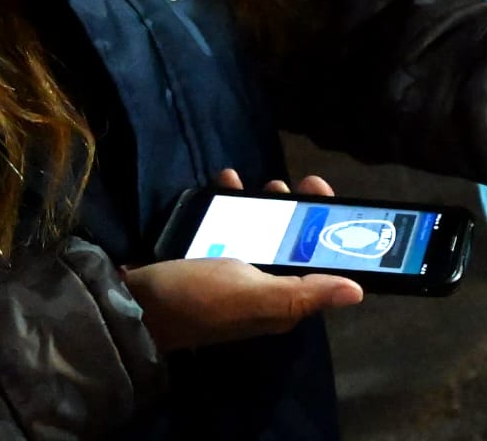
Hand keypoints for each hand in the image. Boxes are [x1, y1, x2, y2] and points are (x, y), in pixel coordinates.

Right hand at [124, 169, 359, 351]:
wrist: (129, 305)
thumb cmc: (196, 299)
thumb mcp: (252, 295)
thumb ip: (302, 293)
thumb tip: (357, 292)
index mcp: (283, 301)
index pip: (321, 263)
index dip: (331, 230)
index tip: (326, 195)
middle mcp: (265, 289)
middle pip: (295, 244)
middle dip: (300, 211)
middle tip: (294, 182)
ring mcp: (237, 274)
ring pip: (265, 233)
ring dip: (268, 204)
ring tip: (259, 183)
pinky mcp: (211, 262)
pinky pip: (232, 228)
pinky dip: (232, 204)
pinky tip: (225, 183)